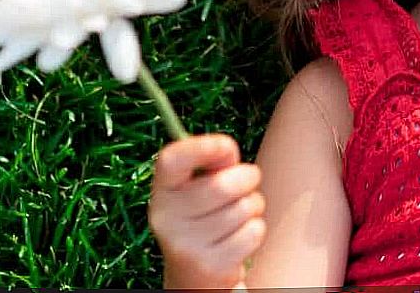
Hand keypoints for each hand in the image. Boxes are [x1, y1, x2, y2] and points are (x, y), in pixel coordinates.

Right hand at [149, 133, 266, 289]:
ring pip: (243, 208)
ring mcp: (187, 245)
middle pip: (222, 185)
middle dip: (247, 177)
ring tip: (239, 214)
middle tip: (248, 180)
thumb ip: (213, 165)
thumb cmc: (205, 216)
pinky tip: (239, 237)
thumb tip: (227, 151)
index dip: (201, 147)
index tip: (226, 145)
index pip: (171, 161)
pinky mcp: (211, 266)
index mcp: (163, 191)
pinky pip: (253, 232)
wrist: (193, 274)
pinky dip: (255, 230)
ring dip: (253, 206)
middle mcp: (168, 218)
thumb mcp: (199, 188)